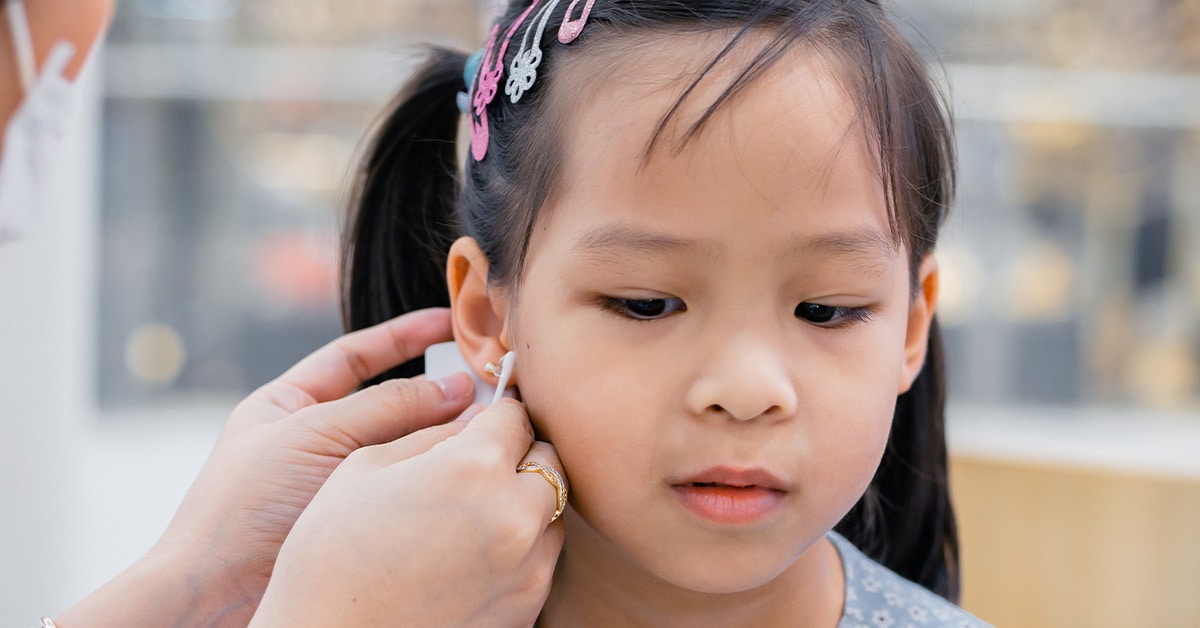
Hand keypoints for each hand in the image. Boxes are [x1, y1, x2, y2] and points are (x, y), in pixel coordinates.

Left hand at [56, 308, 475, 626]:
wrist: (217, 594)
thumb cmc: (243, 507)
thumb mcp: (314, 434)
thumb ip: (388, 407)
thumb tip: (459, 389)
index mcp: (290, 403)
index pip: (355, 357)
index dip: (403, 337)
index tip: (450, 321)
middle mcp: (317, 439)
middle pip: (390, 401)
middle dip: (436, 389)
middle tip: (488, 379)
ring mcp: (341, 482)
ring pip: (405, 446)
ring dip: (445, 433)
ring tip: (490, 421)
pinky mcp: (362, 522)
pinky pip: (409, 488)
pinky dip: (439, 473)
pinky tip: (468, 464)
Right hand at [250, 399, 566, 627]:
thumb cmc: (331, 560)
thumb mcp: (363, 469)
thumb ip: (429, 433)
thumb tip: (471, 416)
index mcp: (474, 466)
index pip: (514, 416)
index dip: (497, 413)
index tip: (486, 420)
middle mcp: (515, 513)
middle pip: (548, 460)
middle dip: (519, 454)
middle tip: (481, 466)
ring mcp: (528, 565)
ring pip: (550, 511)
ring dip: (523, 502)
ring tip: (471, 517)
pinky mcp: (529, 606)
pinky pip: (540, 559)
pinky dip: (519, 548)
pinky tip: (472, 557)